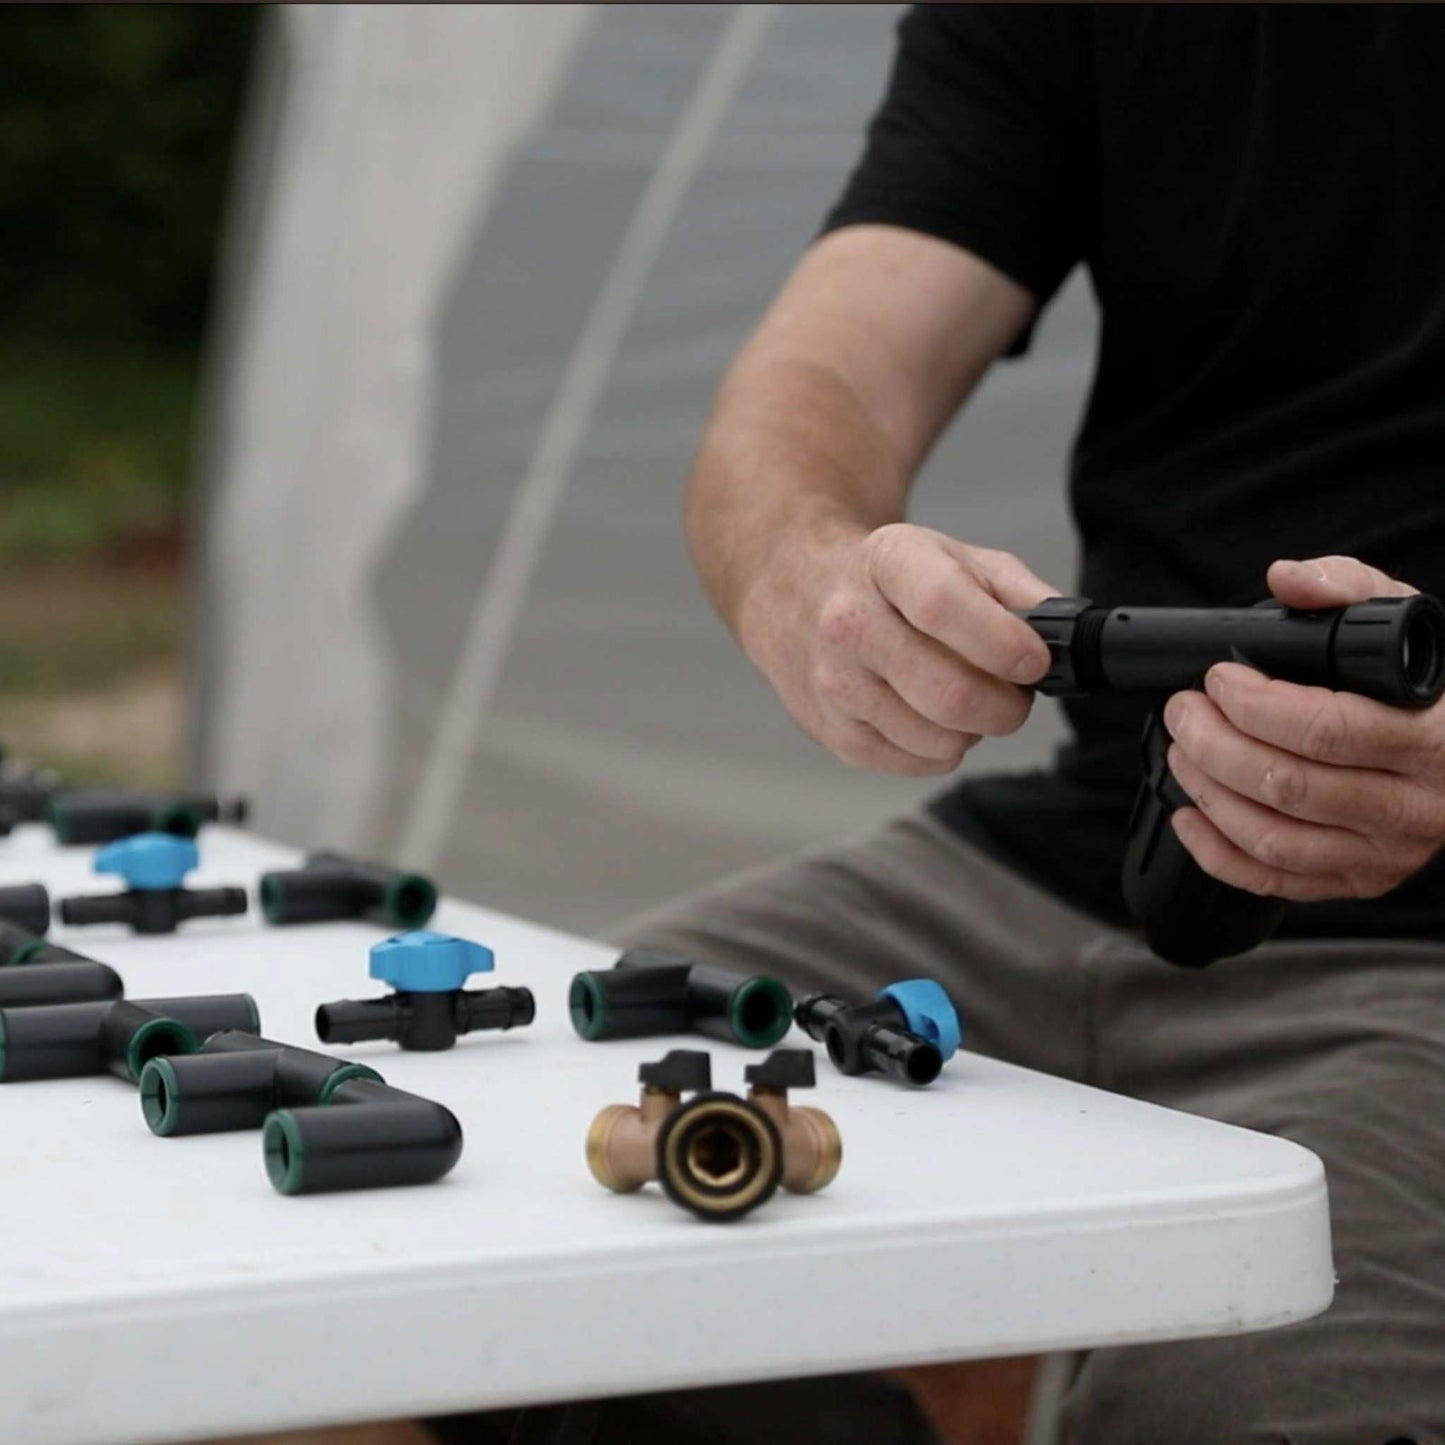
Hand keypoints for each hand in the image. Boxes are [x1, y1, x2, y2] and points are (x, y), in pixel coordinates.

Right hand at [737, 521, 1056, 775]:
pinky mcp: (830, 731)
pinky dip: (941, 747)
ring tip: (963, 697)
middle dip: (1006, 705)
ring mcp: (834, 682)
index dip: (1004, 644)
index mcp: (887, 562)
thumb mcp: (951, 556)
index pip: (945, 608)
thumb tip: (1063, 635)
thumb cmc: (890, 580)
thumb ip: (1016, 590)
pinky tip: (927, 714)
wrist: (796, 594)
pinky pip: (917, 762)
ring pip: (939, 739)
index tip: (1036, 662)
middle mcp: (848, 622)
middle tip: (1014, 693)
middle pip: (950, 693)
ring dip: (973, 729)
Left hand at [1164, 554, 1444, 900]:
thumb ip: (1346, 589)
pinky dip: (1217, 852)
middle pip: (1287, 785)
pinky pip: (1276, 880)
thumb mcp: (1403, 622)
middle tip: (1186, 711)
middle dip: (1214, 743)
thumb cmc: (1431, 689)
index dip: (1255, 705)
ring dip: (1208, 793)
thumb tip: (1289, 578)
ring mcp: (1386, 851)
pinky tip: (1189, 815)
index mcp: (1431, 738)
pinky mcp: (1360, 878)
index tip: (1219, 680)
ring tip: (1183, 750)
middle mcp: (1414, 804)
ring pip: (1274, 838)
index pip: (1326, 730)